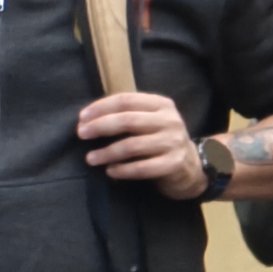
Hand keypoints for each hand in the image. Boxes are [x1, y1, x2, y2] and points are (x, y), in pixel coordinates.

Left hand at [78, 89, 209, 195]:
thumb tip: (87, 119)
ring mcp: (173, 142)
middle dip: (100, 127)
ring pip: (132, 146)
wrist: (191, 166)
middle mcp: (170, 120)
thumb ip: (127, 114)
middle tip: (81, 135)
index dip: (100, 108)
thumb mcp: (150, 121)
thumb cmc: (160, 141)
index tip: (81, 118)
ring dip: (107, 153)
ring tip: (91, 158)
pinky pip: (141, 168)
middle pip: (127, 120)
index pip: (125, 100)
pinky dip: (122, 170)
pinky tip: (110, 171)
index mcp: (162, 104)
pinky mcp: (174, 164)